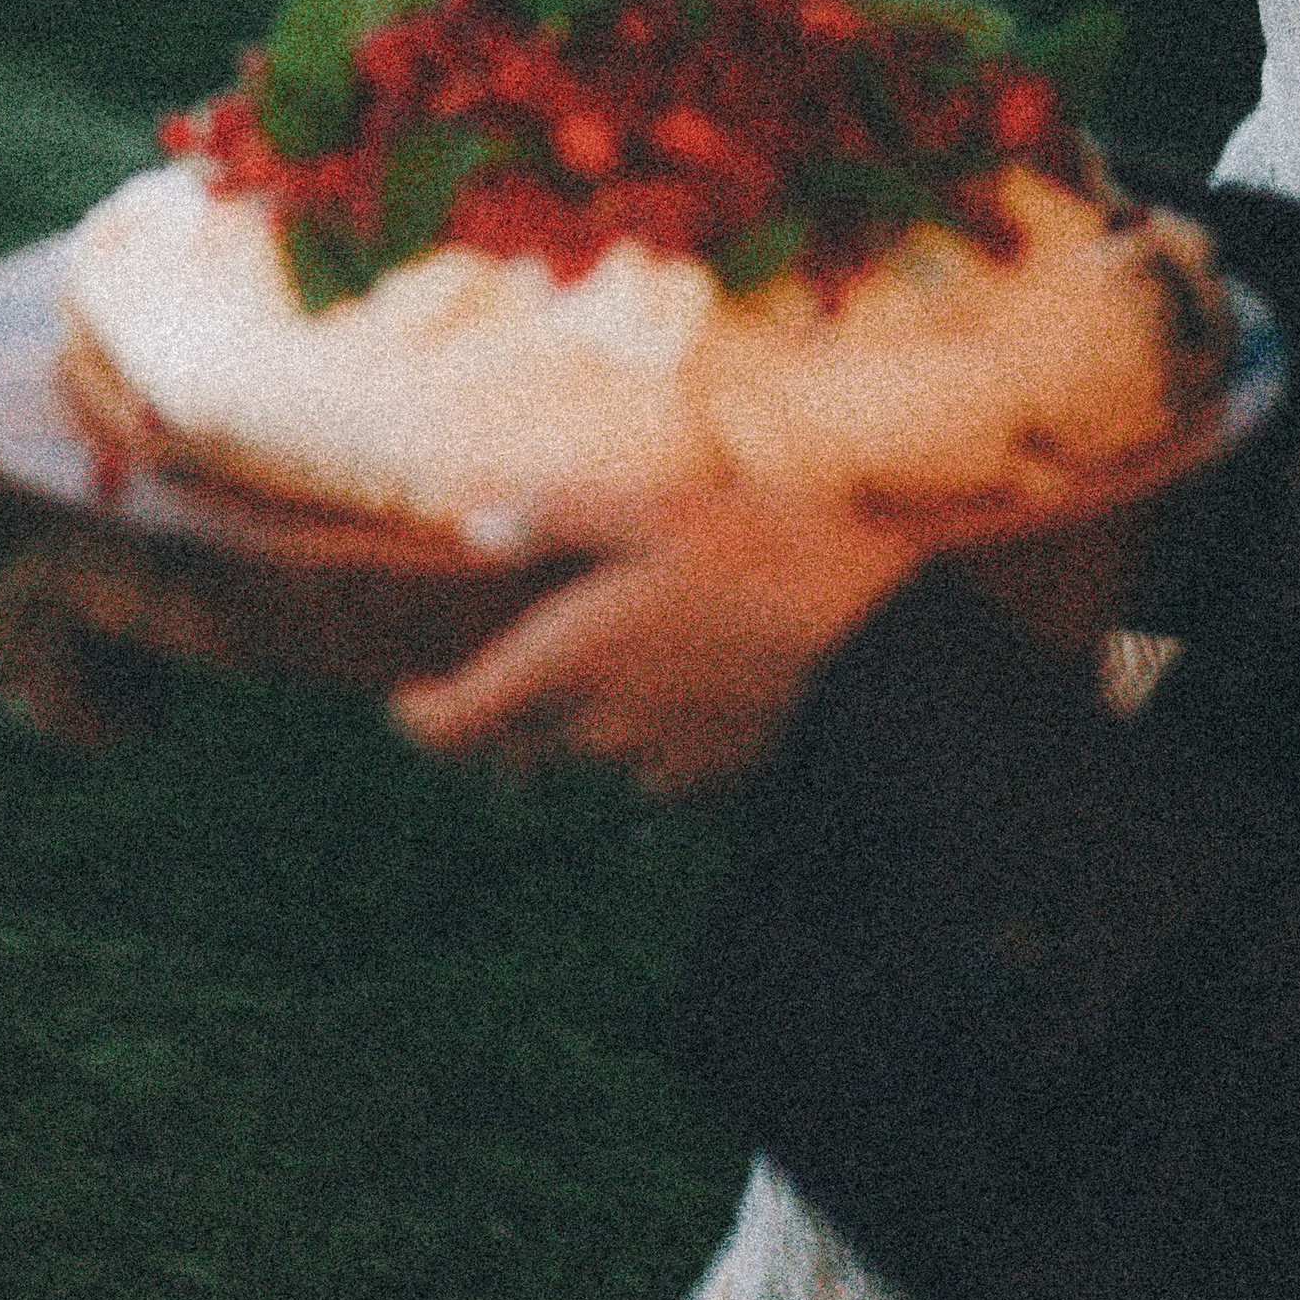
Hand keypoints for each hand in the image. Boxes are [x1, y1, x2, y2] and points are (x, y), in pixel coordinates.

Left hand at [388, 482, 930, 794]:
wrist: (894, 663)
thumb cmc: (778, 565)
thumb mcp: (666, 511)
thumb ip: (562, 517)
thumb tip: (473, 521)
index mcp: (571, 664)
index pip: (457, 729)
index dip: (419, 721)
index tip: (404, 699)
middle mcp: (603, 733)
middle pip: (522, 744)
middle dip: (510, 709)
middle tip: (524, 655)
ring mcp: (663, 770)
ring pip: (593, 756)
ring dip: (591, 718)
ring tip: (631, 652)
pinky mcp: (719, 788)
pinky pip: (659, 771)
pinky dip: (658, 733)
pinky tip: (700, 679)